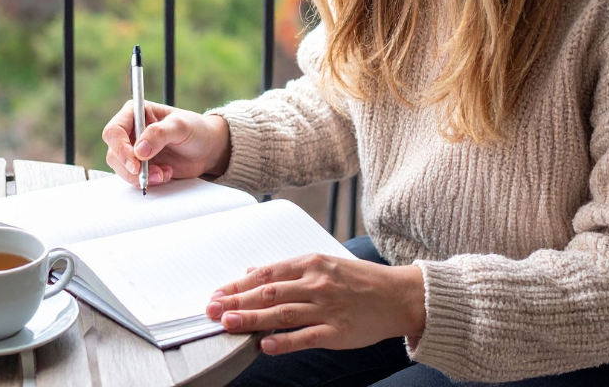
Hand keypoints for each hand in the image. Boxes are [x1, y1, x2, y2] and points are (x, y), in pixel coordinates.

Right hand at [102, 102, 230, 187]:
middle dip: (131, 167)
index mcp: (136, 112)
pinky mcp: (141, 166)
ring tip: (164, 173)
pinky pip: (133, 178)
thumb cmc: (195, 129)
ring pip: (121, 168)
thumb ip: (160, 133)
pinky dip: (147, 181)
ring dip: (141, 176)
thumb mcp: (181, 126)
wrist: (207, 149)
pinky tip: (165, 174)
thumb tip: (139, 149)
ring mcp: (134, 150)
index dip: (120, 148)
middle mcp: (131, 131)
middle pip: (114, 153)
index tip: (136, 162)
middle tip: (150, 173)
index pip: (114, 130)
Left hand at [205, 254, 424, 354]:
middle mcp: (315, 282)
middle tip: (211, 310)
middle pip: (268, 292)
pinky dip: (285, 342)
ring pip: (282, 313)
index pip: (265, 274)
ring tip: (229, 324)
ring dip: (252, 319)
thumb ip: (287, 270)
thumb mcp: (321, 264)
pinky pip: (307, 337)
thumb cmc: (357, 279)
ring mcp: (326, 307)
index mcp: (309, 263)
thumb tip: (253, 270)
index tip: (217, 293)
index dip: (238, 284)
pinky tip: (265, 345)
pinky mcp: (338, 331)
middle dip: (237, 301)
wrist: (396, 295)